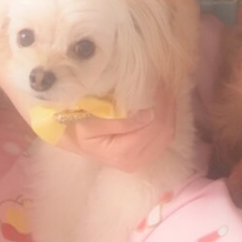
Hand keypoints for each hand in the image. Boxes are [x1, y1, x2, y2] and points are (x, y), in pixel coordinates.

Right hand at [54, 85, 176, 170]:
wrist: (72, 137)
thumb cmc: (78, 126)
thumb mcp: (90, 122)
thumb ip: (118, 120)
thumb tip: (148, 115)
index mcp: (122, 154)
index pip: (153, 127)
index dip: (159, 102)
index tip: (156, 81)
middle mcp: (134, 161)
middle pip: (164, 131)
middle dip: (167, 104)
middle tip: (161, 82)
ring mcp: (141, 159)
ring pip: (168, 134)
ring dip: (169, 110)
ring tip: (163, 90)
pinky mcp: (145, 154)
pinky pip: (165, 137)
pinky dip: (167, 118)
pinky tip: (162, 103)